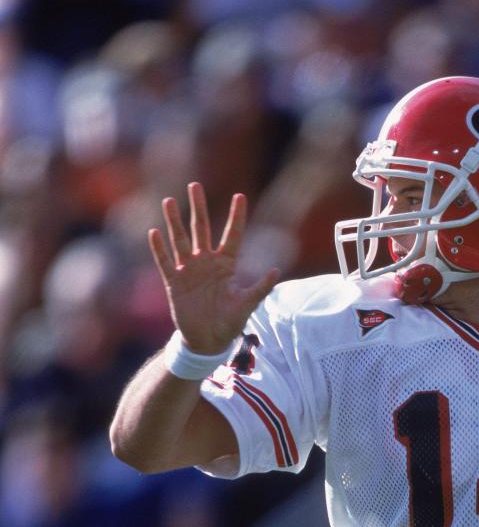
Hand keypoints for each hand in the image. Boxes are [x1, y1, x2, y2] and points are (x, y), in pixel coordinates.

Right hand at [148, 182, 279, 354]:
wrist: (208, 341)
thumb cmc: (229, 322)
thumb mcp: (247, 304)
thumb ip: (260, 287)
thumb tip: (276, 271)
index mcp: (227, 265)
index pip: (233, 235)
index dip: (236, 217)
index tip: (240, 196)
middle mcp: (207, 263)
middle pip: (202, 230)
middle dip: (198, 207)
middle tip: (195, 185)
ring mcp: (189, 271)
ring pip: (181, 241)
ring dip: (174, 222)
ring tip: (168, 201)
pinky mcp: (174, 283)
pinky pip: (165, 263)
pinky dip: (160, 249)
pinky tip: (154, 232)